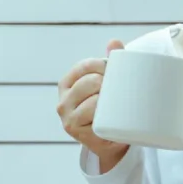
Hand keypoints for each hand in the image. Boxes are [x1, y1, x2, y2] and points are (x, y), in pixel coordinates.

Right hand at [58, 39, 129, 169]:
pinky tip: (111, 114)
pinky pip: (94, 116)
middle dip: (108, 83)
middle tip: (120, 90)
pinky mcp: (76, 131)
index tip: (115, 73)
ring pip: (94, 99)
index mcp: (67, 84)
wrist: (109, 141)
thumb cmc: (107, 109)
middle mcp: (63, 101)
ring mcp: (67, 117)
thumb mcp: (106, 84)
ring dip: (109, 99)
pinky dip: (105, 113)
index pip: (85, 66)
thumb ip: (110, 63)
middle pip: (91, 81)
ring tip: (117, 103)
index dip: (103, 65)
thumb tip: (114, 42)